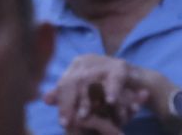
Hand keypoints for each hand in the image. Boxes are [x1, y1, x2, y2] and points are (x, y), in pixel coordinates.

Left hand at [44, 54, 172, 131]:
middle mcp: (88, 59)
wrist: (136, 84)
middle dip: (72, 103)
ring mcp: (105, 61)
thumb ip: (66, 97)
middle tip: (72, 121)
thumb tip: (45, 98)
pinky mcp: (121, 66)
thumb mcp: (84, 96)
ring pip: (91, 80)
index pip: (64, 84)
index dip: (63, 103)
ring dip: (89, 100)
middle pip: (74, 80)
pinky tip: (110, 102)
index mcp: (76, 65)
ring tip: (85, 116)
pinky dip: (112, 89)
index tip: (64, 123)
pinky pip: (114, 78)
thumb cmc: (105, 92)